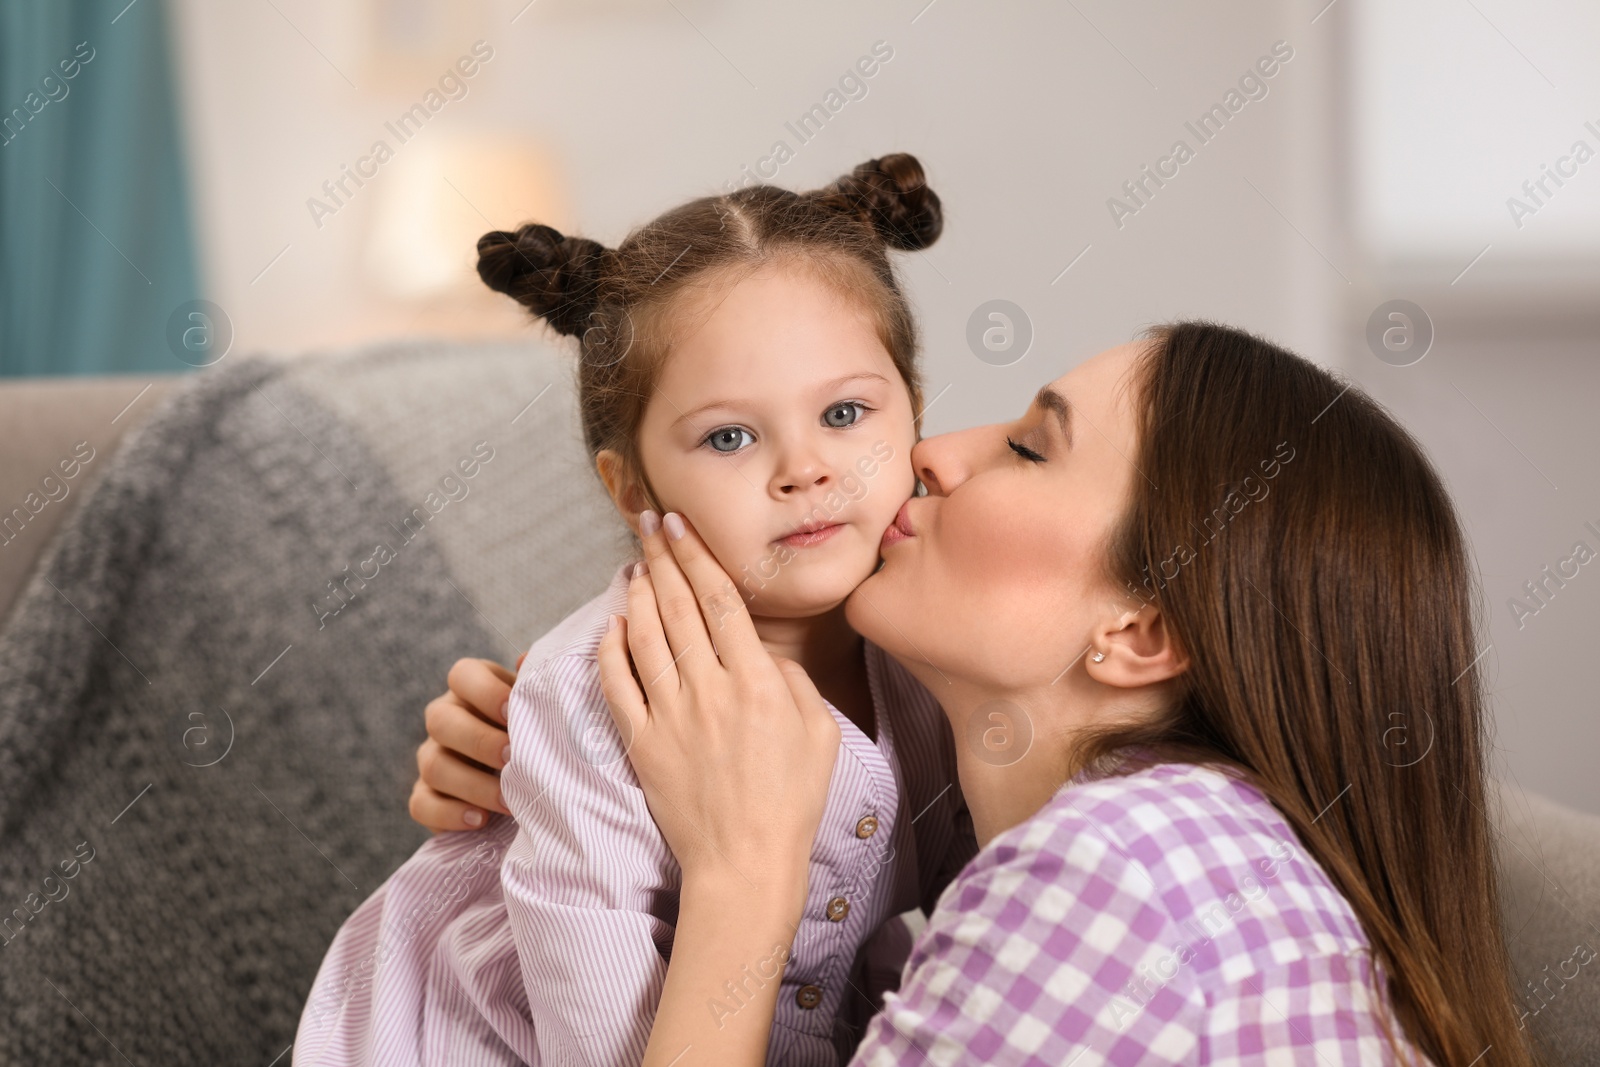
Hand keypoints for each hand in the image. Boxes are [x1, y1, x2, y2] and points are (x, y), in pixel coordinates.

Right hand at [408, 654, 520, 831]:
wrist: (523, 780)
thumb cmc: (534, 732)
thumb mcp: (538, 707)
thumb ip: (535, 686)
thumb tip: (526, 661)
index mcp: (471, 689)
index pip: (461, 674)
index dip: (485, 691)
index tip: (514, 712)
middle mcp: (444, 718)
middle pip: (440, 720)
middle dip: (480, 741)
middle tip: (514, 758)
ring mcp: (430, 757)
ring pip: (434, 765)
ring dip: (474, 785)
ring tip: (510, 800)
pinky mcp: (424, 796)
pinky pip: (421, 804)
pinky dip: (450, 814)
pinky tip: (480, 820)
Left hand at [598, 511, 841, 1066]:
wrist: (745, 864)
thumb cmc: (792, 802)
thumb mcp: (820, 732)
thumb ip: (793, 681)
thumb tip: (762, 654)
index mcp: (759, 682)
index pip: (721, 601)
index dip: (697, 556)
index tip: (681, 526)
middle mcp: (711, 690)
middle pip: (678, 607)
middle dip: (661, 557)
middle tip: (648, 523)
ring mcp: (671, 715)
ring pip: (645, 636)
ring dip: (637, 593)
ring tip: (632, 564)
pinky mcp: (643, 742)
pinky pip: (618, 684)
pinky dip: (611, 648)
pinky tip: (612, 624)